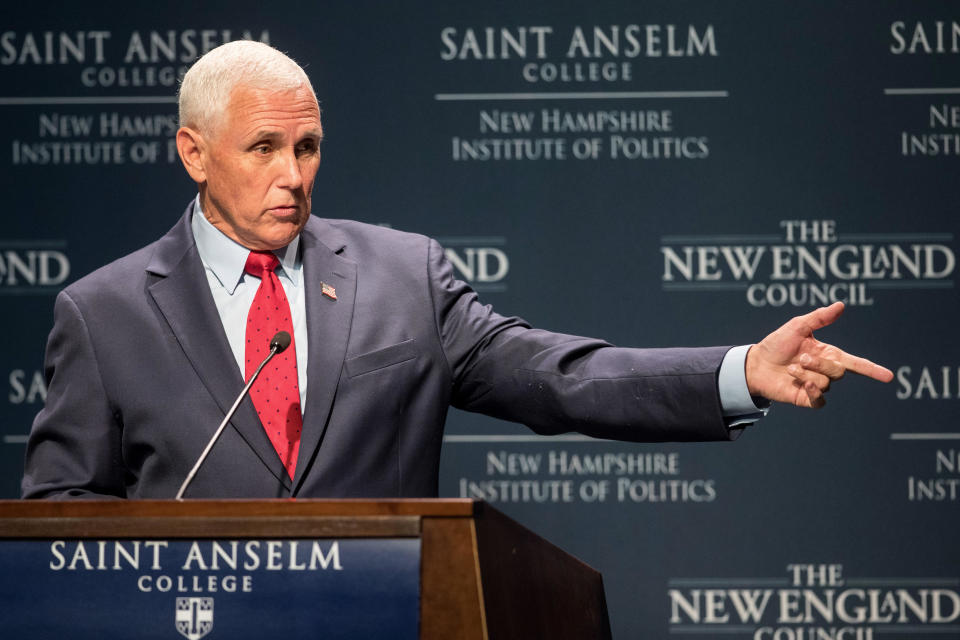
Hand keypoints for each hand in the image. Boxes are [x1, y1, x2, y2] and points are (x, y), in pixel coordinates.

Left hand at [745, 302, 892, 408]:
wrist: (755, 364)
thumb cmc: (776, 344)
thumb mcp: (797, 327)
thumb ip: (819, 318)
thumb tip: (840, 305)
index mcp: (828, 354)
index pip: (856, 363)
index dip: (872, 370)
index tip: (889, 377)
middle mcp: (825, 371)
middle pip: (839, 371)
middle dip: (819, 364)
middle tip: (800, 358)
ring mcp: (816, 386)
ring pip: (826, 383)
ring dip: (806, 374)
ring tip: (790, 369)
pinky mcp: (806, 399)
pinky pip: (819, 400)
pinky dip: (812, 392)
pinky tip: (799, 383)